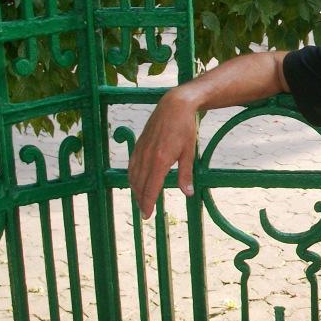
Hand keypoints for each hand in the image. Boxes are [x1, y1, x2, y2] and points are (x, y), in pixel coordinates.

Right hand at [128, 87, 198, 218]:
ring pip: (133, 176)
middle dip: (141, 200)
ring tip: (140, 200)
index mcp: (160, 161)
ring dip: (135, 190)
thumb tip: (187, 193)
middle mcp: (147, 157)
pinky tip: (136, 182)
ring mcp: (140, 150)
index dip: (148, 203)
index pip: (151, 188)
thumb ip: (186, 174)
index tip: (147, 215)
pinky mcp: (138, 144)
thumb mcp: (189, 152)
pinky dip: (132, 177)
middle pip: (140, 185)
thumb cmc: (185, 128)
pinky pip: (131, 165)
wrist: (174, 105)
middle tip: (144, 213)